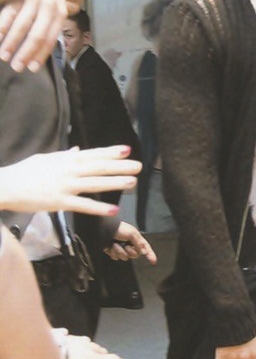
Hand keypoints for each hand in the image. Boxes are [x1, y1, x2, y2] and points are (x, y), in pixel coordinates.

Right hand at [0, 0, 66, 71]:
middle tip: (15, 67)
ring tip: (3, 55)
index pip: (50, 39)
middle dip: (25, 53)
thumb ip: (50, 24)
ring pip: (22, 25)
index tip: (31, 69)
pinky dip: (3, 24)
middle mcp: (49, 6)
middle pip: (36, 35)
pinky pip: (10, 10)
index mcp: (59, 13)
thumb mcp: (56, 5)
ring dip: (11, 42)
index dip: (40, 55)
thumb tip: (42, 48)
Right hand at [0, 147, 140, 214]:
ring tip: (132, 182)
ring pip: (94, 184)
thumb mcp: (45, 159)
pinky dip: (98, 207)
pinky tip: (113, 209)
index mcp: (65, 159)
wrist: (5, 185)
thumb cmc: (24, 173)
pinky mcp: (59, 202)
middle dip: (120, 166)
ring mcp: (64, 186)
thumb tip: (77, 150)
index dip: (111, 152)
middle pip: (98, 167)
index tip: (127, 149)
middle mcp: (67, 170)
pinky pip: (82, 205)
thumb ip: (63, 156)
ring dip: (115, 183)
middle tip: (139, 165)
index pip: (92, 154)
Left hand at [42, 335, 128, 358]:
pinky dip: (66, 337)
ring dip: (87, 344)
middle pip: (97, 350)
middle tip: (105, 353)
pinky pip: (63, 336)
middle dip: (102, 353)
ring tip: (88, 344)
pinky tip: (65, 334)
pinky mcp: (54, 339)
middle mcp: (86, 349)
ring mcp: (70, 342)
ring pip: (82, 342)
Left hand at [105, 220, 156, 262]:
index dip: (150, 254)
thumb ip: (139, 243)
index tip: (153, 262)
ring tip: (115, 245)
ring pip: (125, 257)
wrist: (103, 228)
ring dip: (120, 252)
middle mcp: (129, 244)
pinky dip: (113, 253)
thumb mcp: (132, 233)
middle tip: (126, 246)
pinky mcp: (113, 251)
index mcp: (136, 238)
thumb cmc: (119, 228)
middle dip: (131, 252)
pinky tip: (111, 247)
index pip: (145, 247)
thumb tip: (143, 251)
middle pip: (135, 255)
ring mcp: (121, 248)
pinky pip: (116, 257)